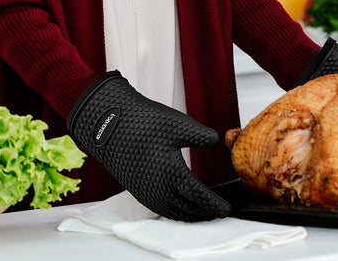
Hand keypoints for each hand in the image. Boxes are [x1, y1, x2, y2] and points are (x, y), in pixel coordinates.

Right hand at [68, 71, 230, 221]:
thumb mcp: (178, 124)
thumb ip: (200, 135)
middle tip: (220, 212)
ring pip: (173, 212)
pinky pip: (160, 208)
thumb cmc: (143, 122)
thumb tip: (215, 139)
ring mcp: (146, 192)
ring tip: (204, 212)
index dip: (214, 205)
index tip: (227, 208)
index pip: (199, 198)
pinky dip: (174, 212)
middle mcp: (158, 189)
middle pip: (187, 210)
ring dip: (190, 215)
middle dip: (205, 213)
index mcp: (171, 175)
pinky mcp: (137, 189)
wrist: (109, 124)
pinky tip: (180, 205)